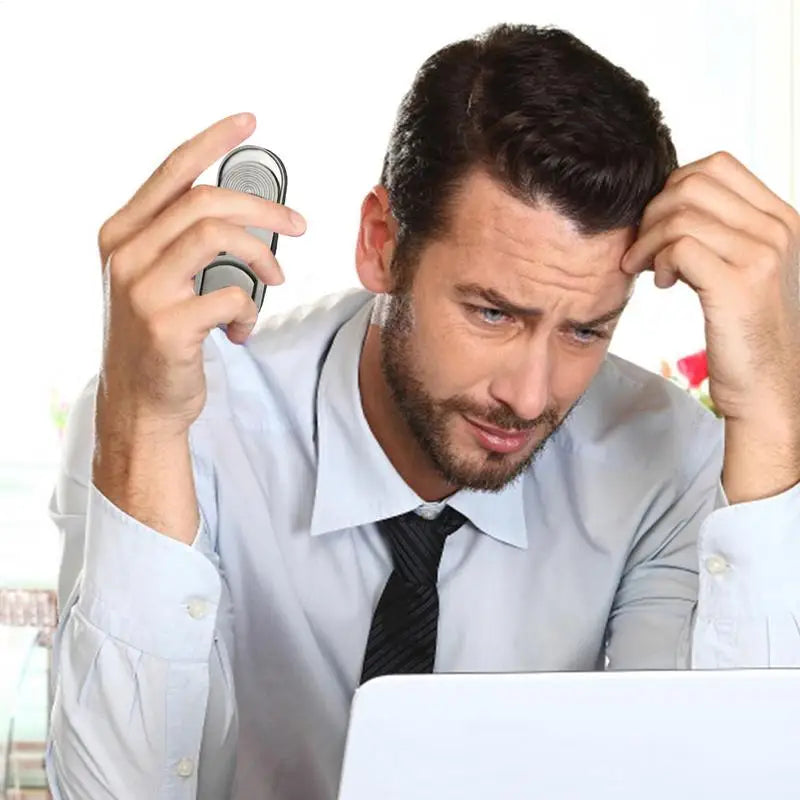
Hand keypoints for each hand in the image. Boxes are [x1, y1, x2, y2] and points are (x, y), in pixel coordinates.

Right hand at [96, 112, 306, 437]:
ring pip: (218, 235)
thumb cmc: (158, 338)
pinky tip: (242, 330)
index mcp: (122, 234)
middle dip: (264, 209)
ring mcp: (143, 289)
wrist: (140, 403)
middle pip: (206, 201)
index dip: (213, 141)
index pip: (172, 171)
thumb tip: (239, 210)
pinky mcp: (167, 325)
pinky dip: (251, 311)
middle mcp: (125, 254)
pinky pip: (232, 295)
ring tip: (275, 283)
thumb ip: (178, 240)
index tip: (249, 122)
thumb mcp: (153, 278)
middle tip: (298, 226)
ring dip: (262, 257)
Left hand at [620, 151, 799, 499]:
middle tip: (642, 248)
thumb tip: (669, 207)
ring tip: (647, 269)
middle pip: (692, 183)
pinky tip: (661, 284)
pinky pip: (678, 247)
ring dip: (648, 241)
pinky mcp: (738, 284)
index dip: (672, 188)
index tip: (658, 225)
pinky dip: (657, 261)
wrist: (768, 387)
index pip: (716, 166)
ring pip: (680, 214)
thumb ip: (719, 234)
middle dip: (653, 212)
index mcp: (779, 218)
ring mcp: (761, 254)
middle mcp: (777, 228)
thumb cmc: (746, 332)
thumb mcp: (739, 270)